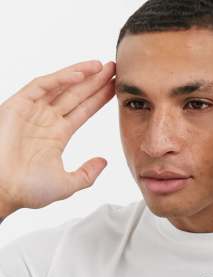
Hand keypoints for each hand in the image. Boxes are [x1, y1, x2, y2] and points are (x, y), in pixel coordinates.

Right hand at [0, 59, 115, 213]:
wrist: (3, 190)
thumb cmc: (28, 190)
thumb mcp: (66, 184)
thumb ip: (87, 174)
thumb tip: (104, 161)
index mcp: (56, 135)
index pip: (82, 111)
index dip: (99, 99)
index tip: (116, 88)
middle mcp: (44, 120)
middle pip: (75, 95)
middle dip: (94, 82)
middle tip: (114, 68)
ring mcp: (31, 111)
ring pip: (60, 86)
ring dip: (81, 74)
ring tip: (101, 66)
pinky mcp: (17, 105)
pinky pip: (41, 86)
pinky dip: (60, 78)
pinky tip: (80, 74)